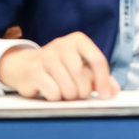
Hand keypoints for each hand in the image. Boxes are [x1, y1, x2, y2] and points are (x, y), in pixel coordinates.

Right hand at [0, 31, 119, 99]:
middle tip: (80, 95)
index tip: (106, 95)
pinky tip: (51, 91)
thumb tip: (114, 90)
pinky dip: (56, 98)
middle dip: (84, 91)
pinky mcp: (34, 72)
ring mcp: (46, 57)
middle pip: (82, 76)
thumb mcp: (79, 66)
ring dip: (70, 96)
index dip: (104, 80)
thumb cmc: (58, 66)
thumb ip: (98, 76)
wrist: (23, 65)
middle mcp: (62, 45)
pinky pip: (53, 93)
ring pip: (68, 87)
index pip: (98, 60)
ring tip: (65, 92)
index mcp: (77, 40)